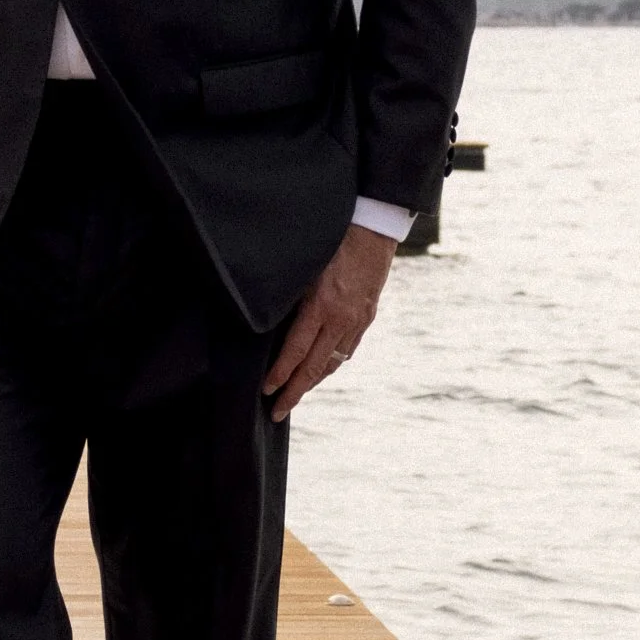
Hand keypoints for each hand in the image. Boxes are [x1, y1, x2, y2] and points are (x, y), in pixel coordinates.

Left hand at [264, 222, 395, 418]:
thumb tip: (266, 322)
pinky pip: (347, 349)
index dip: (279, 374)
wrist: (373, 227)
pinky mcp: (366, 317)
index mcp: (321, 305)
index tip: (266, 391)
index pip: (295, 351)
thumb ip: (290, 296)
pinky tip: (322, 369)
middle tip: (277, 412)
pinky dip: (332, 363)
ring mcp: (356, 320)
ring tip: (296, 394)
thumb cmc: (331, 239)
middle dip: (294, 392)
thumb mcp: (303, 266)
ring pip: (332, 362)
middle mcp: (340, 319)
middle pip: (314, 367)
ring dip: (313, 382)